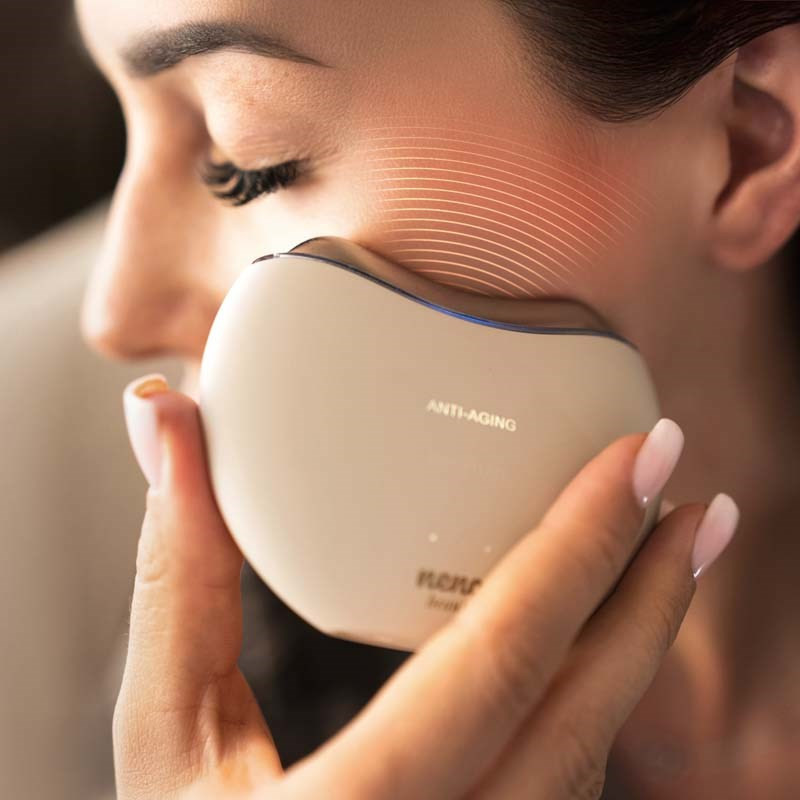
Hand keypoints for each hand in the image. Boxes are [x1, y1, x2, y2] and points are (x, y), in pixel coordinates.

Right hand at [115, 374, 736, 798]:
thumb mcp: (165, 726)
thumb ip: (177, 569)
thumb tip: (163, 416)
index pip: (501, 666)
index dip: (581, 548)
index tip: (638, 457)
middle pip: (585, 718)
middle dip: (652, 593)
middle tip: (691, 495)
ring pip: (592, 756)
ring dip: (639, 643)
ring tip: (668, 547)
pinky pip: (568, 777)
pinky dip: (597, 692)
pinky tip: (601, 631)